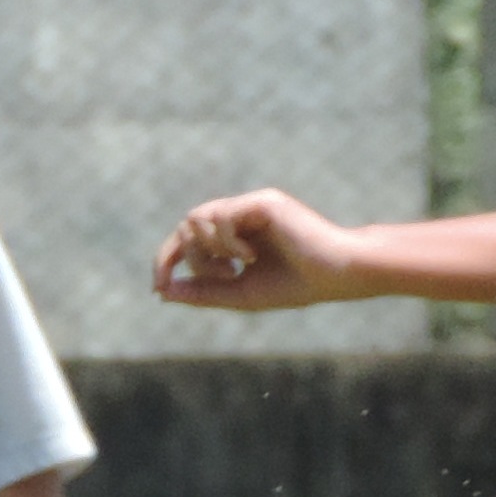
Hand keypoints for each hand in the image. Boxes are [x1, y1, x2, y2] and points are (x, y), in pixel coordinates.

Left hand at [153, 191, 370, 311]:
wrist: (337, 276)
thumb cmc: (297, 285)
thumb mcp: (241, 295)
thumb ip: (203, 292)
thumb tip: (163, 291)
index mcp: (233, 235)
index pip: (186, 239)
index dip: (166, 260)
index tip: (158, 286)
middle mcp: (239, 215)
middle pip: (185, 228)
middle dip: (192, 259)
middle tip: (224, 276)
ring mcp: (250, 205)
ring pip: (196, 219)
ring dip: (207, 250)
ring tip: (236, 268)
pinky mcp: (263, 201)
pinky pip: (221, 217)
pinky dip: (227, 242)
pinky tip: (251, 257)